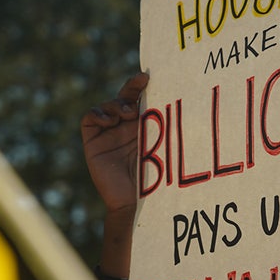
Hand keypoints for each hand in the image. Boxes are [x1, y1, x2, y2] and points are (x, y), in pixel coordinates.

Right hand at [81, 72, 148, 277]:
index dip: (140, 85)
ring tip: (125, 114)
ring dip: (115, 104)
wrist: (134, 202)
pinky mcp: (93, 141)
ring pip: (107, 105)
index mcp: (142, 124)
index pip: (139, 98)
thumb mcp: (163, 146)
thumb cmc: (155, 176)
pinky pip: (90, 118)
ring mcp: (108, 132)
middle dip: (130, 88)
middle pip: (123, 97)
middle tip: (140, 84)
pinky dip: (98, 114)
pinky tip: (109, 121)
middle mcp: (124, 125)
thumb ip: (166, 127)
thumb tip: (190, 103)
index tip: (148, 77)